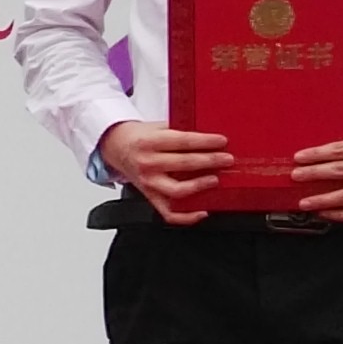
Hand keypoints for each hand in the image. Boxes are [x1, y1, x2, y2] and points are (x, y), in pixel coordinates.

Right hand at [101, 118, 232, 223]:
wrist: (116, 147)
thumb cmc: (140, 137)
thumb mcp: (157, 127)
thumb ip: (179, 130)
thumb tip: (208, 135)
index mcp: (149, 142)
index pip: (182, 142)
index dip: (205, 142)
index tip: (221, 141)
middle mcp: (147, 163)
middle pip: (183, 163)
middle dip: (210, 161)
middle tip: (226, 159)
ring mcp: (148, 182)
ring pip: (177, 190)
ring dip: (199, 185)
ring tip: (214, 180)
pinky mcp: (150, 196)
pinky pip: (168, 212)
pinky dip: (186, 216)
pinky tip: (202, 211)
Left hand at [294, 132, 342, 224]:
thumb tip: (322, 156)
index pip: (341, 150)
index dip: (317, 154)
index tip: (299, 157)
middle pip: (341, 171)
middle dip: (314, 174)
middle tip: (296, 176)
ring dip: (323, 200)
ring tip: (305, 201)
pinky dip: (340, 214)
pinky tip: (326, 212)